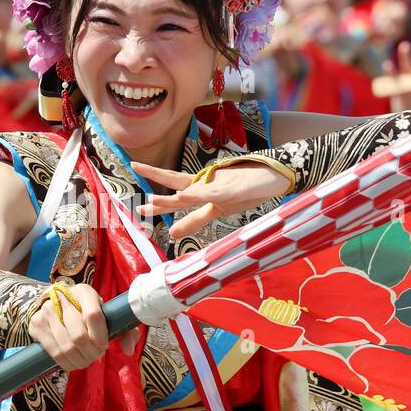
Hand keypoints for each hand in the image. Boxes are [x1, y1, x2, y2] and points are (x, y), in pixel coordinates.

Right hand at [27, 282, 139, 370]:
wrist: (56, 304)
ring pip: (66, 347)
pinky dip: (66, 363)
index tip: (104, 346)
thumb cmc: (87, 312)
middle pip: (79, 336)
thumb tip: (129, 350)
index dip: (100, 337)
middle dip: (91, 353)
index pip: (94, 316)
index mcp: (84, 292)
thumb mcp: (106, 314)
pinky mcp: (36, 325)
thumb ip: (125, 330)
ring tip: (86, 360)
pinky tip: (73, 363)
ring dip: (80, 360)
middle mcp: (62, 298)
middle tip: (95, 356)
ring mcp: (46, 312)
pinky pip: (53, 352)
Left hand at [131, 158, 290, 240]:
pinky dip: (198, 195)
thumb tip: (171, 233)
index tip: (139, 209)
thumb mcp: (216, 210)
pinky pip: (212, 193)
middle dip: (157, 189)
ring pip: (191, 189)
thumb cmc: (245, 191)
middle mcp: (205, 185)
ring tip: (153, 198)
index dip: (158, 203)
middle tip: (137, 191)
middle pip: (176, 185)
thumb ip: (194, 220)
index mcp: (201, 190)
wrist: (273, 177)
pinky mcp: (232, 188)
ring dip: (172, 196)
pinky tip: (184, 196)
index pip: (174, 196)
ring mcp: (218, 185)